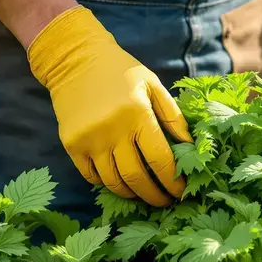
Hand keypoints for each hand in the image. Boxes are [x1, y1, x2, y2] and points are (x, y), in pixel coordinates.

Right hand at [28, 7, 191, 205]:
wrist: (75, 59)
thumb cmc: (120, 71)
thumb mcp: (152, 84)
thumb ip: (173, 116)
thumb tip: (190, 146)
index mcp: (138, 115)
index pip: (160, 160)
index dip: (173, 181)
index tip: (182, 192)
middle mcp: (112, 131)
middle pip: (137, 178)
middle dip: (155, 196)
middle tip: (166, 203)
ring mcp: (89, 140)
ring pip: (114, 182)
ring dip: (132, 194)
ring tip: (144, 195)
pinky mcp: (71, 145)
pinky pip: (92, 176)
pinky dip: (107, 183)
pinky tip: (120, 181)